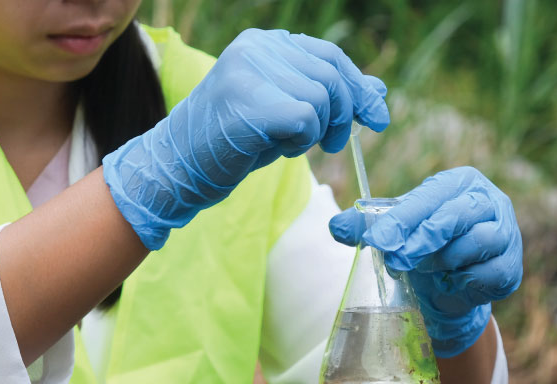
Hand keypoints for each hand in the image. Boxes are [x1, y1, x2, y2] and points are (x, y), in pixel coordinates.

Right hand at [103, 29, 389, 248]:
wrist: (179, 166)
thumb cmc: (233, 143)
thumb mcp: (287, 114)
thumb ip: (327, 98)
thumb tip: (378, 93)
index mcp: (264, 43)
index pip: (330, 57)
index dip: (359, 88)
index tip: (377, 119)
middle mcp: (256, 47)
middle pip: (332, 77)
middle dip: (344, 117)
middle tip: (333, 145)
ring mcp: (249, 70)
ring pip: (322, 99)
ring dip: (316, 132)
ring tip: (287, 144)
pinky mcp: (249, 100)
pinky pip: (306, 119)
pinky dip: (301, 142)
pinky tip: (277, 148)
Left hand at [329, 166, 522, 356]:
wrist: (450, 287)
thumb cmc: (425, 246)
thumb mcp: (396, 231)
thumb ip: (366, 226)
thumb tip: (336, 227)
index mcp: (462, 182)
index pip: (433, 195)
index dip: (405, 218)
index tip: (379, 239)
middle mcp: (491, 202)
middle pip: (458, 215)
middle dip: (423, 239)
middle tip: (397, 259)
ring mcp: (507, 235)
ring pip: (475, 244)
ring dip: (442, 261)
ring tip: (425, 269)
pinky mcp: (511, 268)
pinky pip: (485, 274)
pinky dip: (462, 282)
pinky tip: (449, 282)